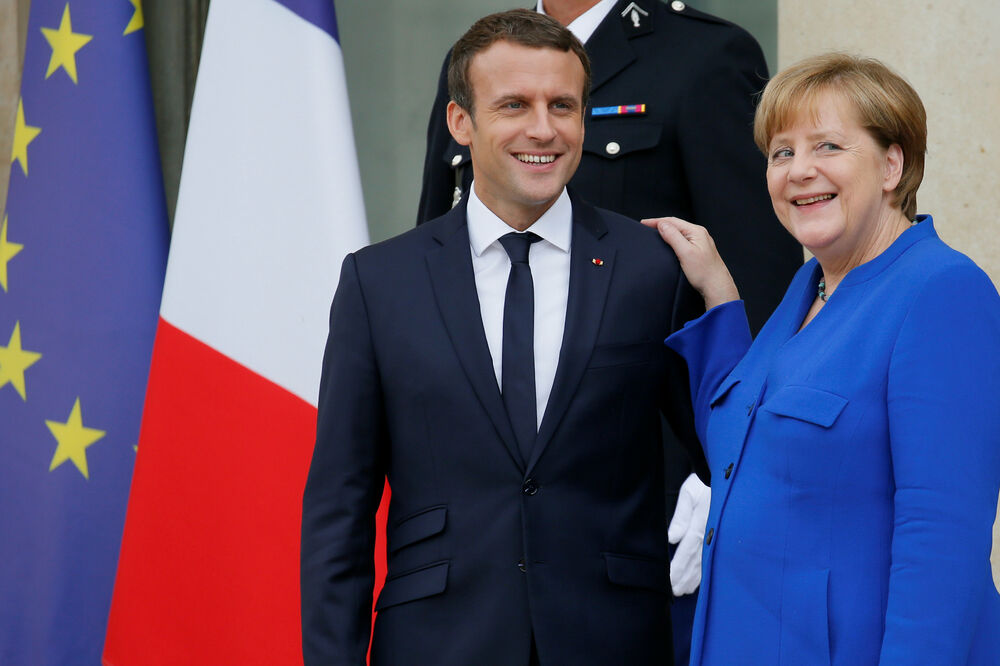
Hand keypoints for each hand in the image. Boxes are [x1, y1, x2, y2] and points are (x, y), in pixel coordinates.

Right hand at [641, 216, 738, 310]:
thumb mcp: (685, 253)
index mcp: (697, 232)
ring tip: (655, 232)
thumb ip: (673, 237)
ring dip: (666, 231)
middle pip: (676, 225)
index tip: (644, 223)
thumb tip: (662, 225)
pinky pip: (683, 239)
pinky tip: (668, 243)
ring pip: (679, 232)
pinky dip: (673, 238)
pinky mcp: (699, 250)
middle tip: (646, 226)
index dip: (656, 221)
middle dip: (660, 224)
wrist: (717, 287)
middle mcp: (700, 234)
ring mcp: (700, 242)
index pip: (672, 221)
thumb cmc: (704, 273)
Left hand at [668, 473, 710, 596]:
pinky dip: (705, 573)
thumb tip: (671, 538)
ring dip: (693, 579)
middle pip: (694, 565)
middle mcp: (710, 538)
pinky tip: (699, 581)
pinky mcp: (722, 539)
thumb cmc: (706, 484)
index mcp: (700, 528)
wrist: (731, 478)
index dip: (676, 570)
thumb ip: (680, 516)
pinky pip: (714, 560)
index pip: (684, 554)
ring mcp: (718, 540)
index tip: (667, 581)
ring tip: (682, 591)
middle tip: (672, 592)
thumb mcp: (690, 493)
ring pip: (704, 566)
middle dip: (682, 579)